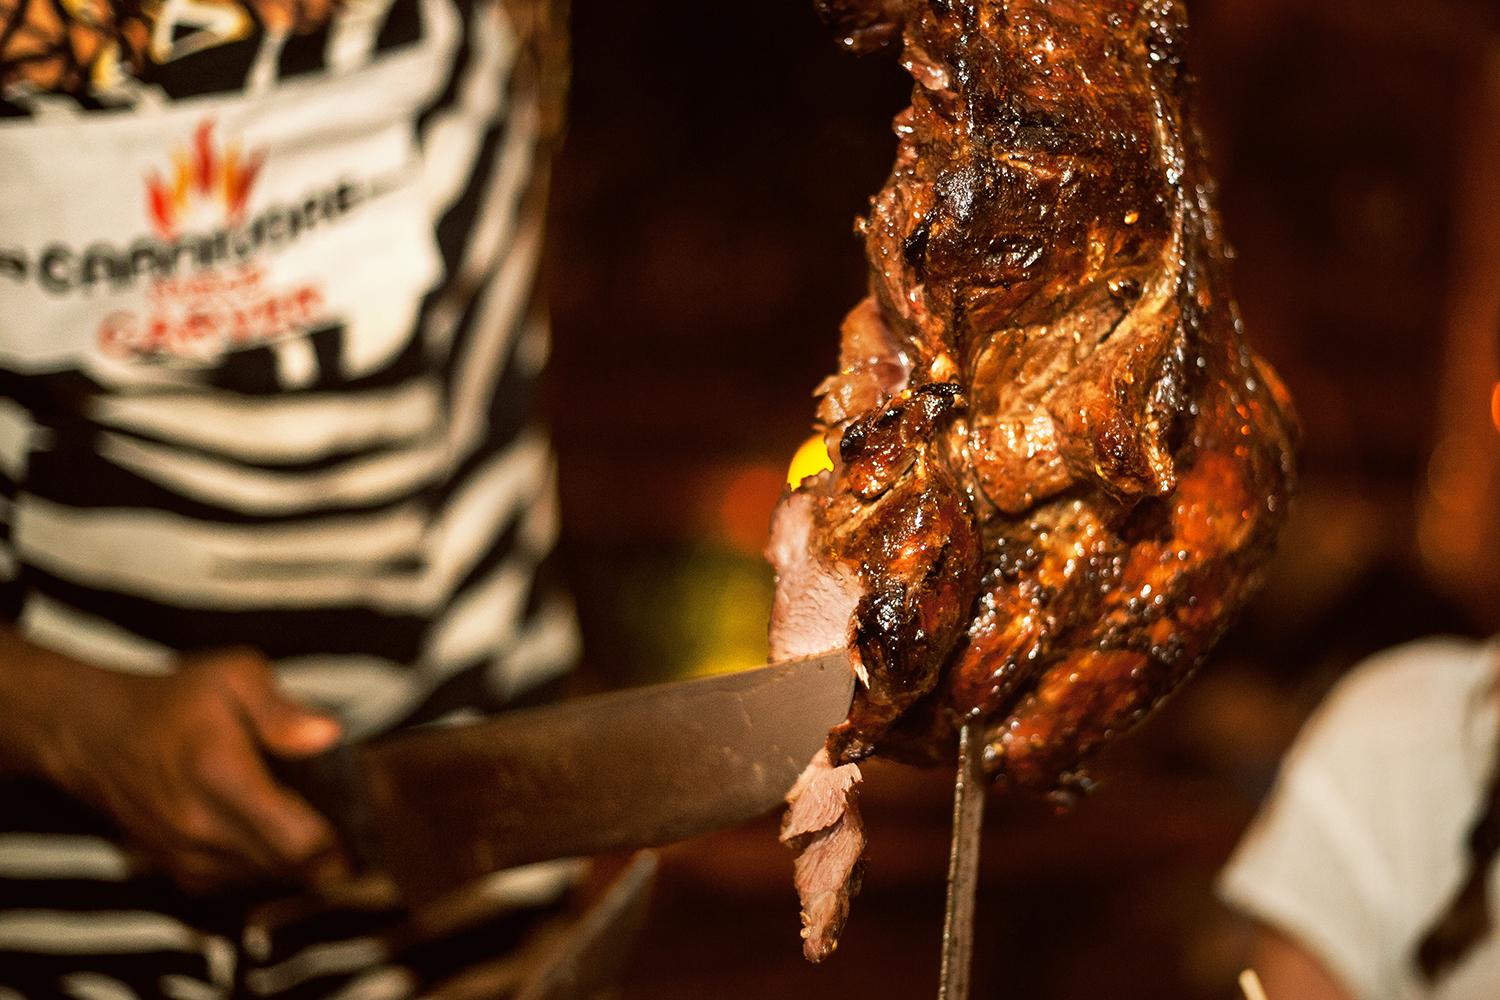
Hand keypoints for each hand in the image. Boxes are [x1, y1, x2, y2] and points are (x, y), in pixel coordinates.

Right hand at [0, 636, 347, 893]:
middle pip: (292, 867)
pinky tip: (273, 829)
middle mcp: (201, 825)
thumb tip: (328, 736)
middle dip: (331, 849)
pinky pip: (242, 883)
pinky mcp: (179, 871)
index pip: (299, 840)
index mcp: (221, 774)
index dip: (342, 837)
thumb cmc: (176, 700)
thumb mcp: (233, 676)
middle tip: (351, 818)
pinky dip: (267, 864)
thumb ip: (281, 709)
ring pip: (270, 878)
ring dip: (299, 859)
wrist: (97, 734)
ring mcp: (186, 855)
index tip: (361, 815)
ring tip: (313, 817)